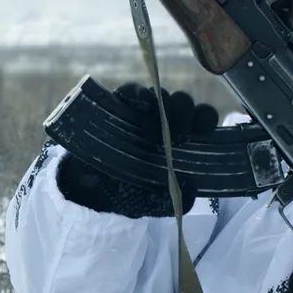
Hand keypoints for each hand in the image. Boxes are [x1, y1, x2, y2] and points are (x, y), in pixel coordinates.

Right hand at [56, 83, 218, 217]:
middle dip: (184, 114)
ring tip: (152, 131)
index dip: (205, 120)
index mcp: (181, 140)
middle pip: (184, 103)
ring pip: (162, 96)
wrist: (87, 189)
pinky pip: (133, 91)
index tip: (202, 132)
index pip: (202, 120)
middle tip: (176, 136)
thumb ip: (175, 197)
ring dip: (163, 108)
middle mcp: (165, 120)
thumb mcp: (153, 201)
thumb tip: (190, 187)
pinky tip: (140, 106)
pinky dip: (139, 96)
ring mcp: (143, 109)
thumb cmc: (126, 192)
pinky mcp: (120, 102)